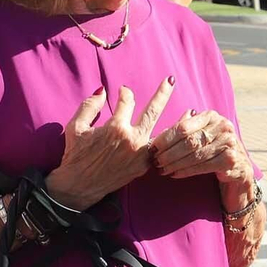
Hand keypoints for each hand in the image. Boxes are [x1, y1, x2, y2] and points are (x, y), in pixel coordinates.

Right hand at [45, 78, 174, 209]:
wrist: (80, 186)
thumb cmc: (75, 155)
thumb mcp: (76, 127)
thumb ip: (90, 106)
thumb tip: (102, 90)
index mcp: (116, 127)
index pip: (127, 101)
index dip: (124, 93)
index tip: (123, 91)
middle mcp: (132, 139)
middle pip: (153, 111)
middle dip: (162, 94)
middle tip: (170, 81)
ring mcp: (140, 154)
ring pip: (163, 133)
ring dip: (177, 121)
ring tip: (191, 111)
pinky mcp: (143, 166)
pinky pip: (159, 150)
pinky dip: (168, 142)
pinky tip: (177, 136)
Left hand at [152, 108, 252, 185]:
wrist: (239, 171)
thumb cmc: (213, 152)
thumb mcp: (200, 136)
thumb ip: (184, 131)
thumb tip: (159, 134)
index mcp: (212, 116)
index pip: (183, 126)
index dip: (166, 138)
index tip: (153, 147)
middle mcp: (223, 127)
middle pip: (189, 141)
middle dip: (169, 153)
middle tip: (156, 161)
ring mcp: (230, 143)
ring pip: (195, 155)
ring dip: (175, 164)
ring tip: (162, 170)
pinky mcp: (232, 160)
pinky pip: (204, 167)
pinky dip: (187, 171)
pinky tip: (175, 174)